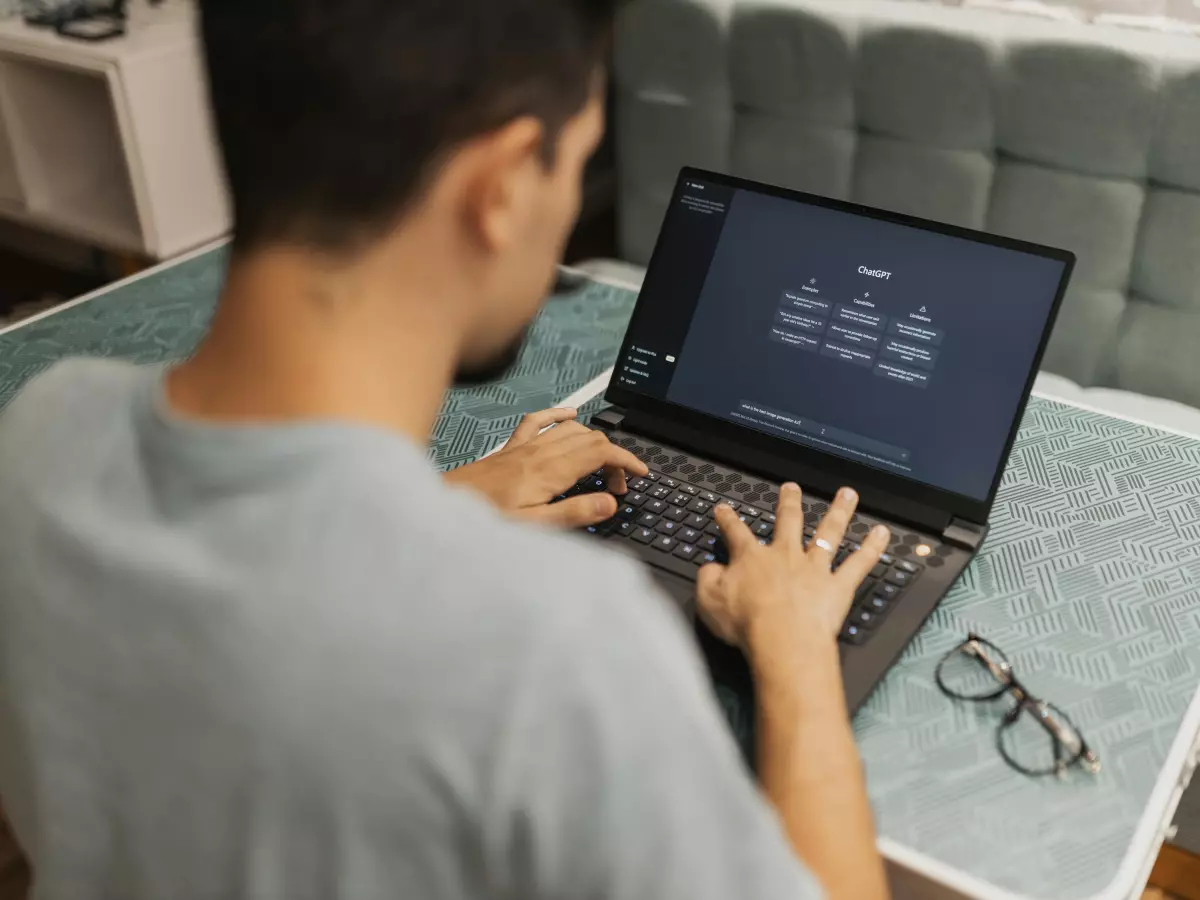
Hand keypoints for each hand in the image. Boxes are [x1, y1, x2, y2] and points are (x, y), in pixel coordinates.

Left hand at [444, 407, 647, 527]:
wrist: (442, 508)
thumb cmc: (484, 521)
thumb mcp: (534, 527)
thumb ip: (574, 513)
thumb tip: (610, 503)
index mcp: (550, 471)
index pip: (600, 453)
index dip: (626, 460)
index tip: (640, 474)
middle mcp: (539, 453)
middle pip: (591, 439)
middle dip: (614, 457)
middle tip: (618, 486)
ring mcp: (524, 447)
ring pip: (571, 429)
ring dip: (593, 441)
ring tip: (601, 466)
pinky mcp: (510, 449)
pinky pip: (538, 421)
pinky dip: (559, 415)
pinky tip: (569, 415)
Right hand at [696, 483, 889, 652]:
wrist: (782, 640)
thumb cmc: (746, 623)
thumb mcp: (709, 600)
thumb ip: (708, 579)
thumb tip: (711, 568)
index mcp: (752, 558)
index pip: (737, 532)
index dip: (728, 519)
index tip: (724, 509)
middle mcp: (785, 556)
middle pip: (788, 521)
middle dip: (788, 502)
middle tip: (791, 488)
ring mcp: (815, 568)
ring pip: (828, 532)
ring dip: (838, 511)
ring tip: (847, 494)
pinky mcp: (838, 586)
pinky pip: (859, 563)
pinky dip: (872, 548)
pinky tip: (882, 533)